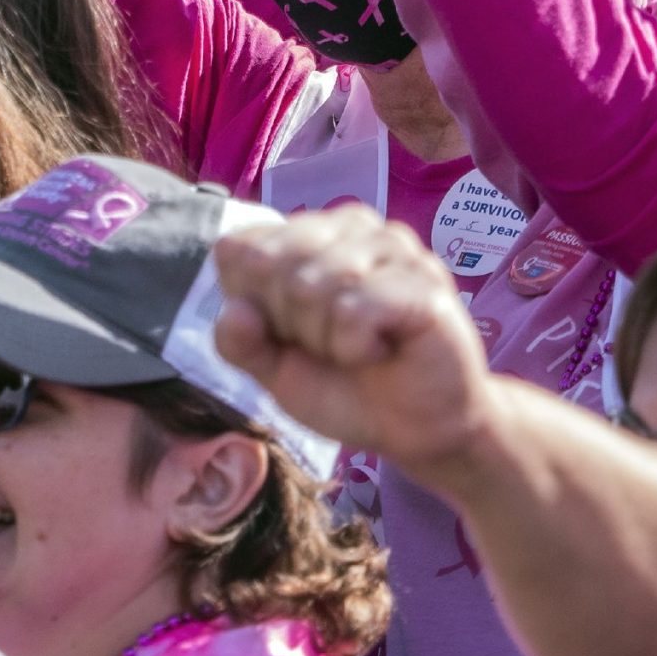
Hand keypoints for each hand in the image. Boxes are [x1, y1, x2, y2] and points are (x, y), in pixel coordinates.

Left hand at [214, 208, 500, 496]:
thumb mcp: (275, 369)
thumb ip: (240, 342)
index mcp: (307, 232)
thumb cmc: (346, 387)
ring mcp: (391, 245)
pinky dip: (355, 347)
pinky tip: (382, 350)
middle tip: (330, 345)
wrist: (418, 430)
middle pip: (270, 263)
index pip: (238, 248)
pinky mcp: (421, 280)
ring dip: (324, 340)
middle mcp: (349, 225)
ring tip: (358, 348)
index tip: (289, 332)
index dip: (251, 305)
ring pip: (309, 284)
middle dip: (288, 325)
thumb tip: (235, 311)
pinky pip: (352, 310)